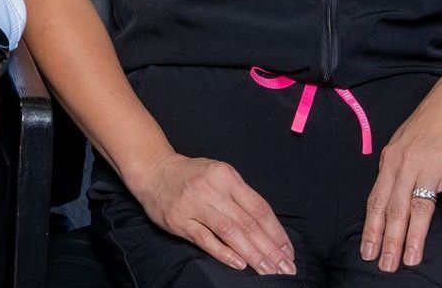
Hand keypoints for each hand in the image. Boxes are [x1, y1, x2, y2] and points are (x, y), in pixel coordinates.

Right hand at [128, 151, 295, 275]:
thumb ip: (241, 197)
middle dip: (270, 249)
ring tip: (269, 271)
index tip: (288, 251)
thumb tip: (269, 231)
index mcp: (225, 175)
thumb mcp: (219, 174)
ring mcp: (194, 204)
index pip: (259, 207)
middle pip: (247, 223)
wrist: (153, 169)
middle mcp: (211, 188)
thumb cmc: (192, 175)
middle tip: (286, 269)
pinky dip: (224, 253)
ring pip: (230, 232)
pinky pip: (205, 239)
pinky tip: (239, 264)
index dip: (276, 232)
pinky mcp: (179, 219)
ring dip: (253, 255)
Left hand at [360, 69, 441, 271]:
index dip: (371, 227)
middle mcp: (406, 165)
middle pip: (394, 208)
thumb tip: (388, 198)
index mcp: (391, 161)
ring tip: (410, 261)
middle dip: (388, 240)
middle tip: (384, 265)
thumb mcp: (402, 145)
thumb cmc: (427, 124)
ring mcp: (430, 167)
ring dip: (414, 237)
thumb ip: (396, 171)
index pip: (376, 200)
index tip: (366, 251)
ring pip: (418, 207)